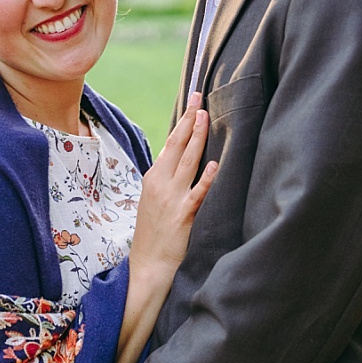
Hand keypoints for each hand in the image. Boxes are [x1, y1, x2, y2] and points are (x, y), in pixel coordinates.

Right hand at [128, 92, 217, 277]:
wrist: (148, 264)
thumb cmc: (155, 232)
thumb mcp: (154, 200)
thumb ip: (167, 179)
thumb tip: (182, 159)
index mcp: (154, 178)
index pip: (170, 143)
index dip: (183, 122)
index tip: (193, 102)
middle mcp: (160, 183)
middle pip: (177, 145)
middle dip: (189, 120)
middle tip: (199, 98)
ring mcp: (171, 198)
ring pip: (187, 162)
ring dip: (196, 138)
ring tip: (205, 117)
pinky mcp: (182, 216)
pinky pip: (197, 194)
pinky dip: (205, 178)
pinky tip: (213, 164)